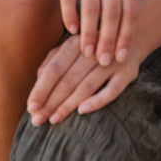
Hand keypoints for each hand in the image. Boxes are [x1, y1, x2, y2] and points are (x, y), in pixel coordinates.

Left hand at [26, 33, 143, 124]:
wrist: (129, 40)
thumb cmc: (92, 50)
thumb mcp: (72, 50)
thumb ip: (53, 62)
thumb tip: (38, 82)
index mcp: (76, 42)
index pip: (55, 68)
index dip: (42, 88)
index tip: (31, 107)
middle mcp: (94, 49)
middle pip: (68, 78)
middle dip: (51, 101)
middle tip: (38, 120)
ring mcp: (112, 61)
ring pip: (87, 86)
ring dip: (68, 104)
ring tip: (54, 119)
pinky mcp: (127, 73)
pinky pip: (111, 91)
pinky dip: (96, 101)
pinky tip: (82, 111)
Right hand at [40, 0, 138, 67]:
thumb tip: (125, 23)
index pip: (130, 7)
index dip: (126, 34)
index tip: (121, 55)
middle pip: (113, 11)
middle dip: (108, 39)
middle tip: (103, 61)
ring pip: (92, 6)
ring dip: (89, 33)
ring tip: (86, 52)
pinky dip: (71, 16)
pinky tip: (71, 30)